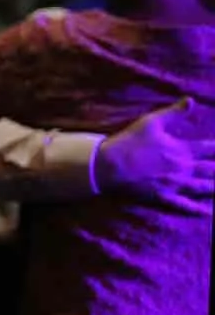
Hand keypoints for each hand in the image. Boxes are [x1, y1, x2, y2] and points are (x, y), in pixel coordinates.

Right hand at [97, 99, 214, 209]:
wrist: (109, 164)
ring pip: (204, 188)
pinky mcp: (163, 197)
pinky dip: (198, 210)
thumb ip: (174, 112)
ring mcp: (175, 184)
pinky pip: (185, 206)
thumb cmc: (129, 141)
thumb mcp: (151, 121)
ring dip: (214, 188)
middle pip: (212, 170)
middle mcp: (184, 168)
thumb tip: (191, 100)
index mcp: (183, 149)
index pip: (211, 149)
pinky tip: (208, 213)